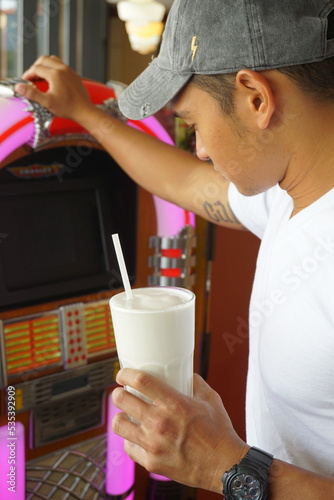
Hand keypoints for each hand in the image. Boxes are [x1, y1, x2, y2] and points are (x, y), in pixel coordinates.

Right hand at [14, 55, 92, 121]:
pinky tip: (53, 78)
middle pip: (43, 59)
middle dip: (35, 67)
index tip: (25, 81)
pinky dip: (54, 68)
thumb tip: (19, 87)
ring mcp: (69, 71)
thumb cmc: (69, 108)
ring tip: (41, 75)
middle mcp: (63, 69)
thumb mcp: (47, 102)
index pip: (36, 68)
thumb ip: (32, 93)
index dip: (28, 74)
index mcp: (55, 74)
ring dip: (45, 65)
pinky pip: (62, 65)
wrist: (84, 111)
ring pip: (53, 60)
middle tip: (31, 77)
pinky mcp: (74, 75)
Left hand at [112, 369, 247, 492]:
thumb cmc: (219, 431)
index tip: (123, 374)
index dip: (125, 374)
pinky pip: (129, 447)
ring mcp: (153, 444)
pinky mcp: (151, 462)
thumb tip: (184, 373)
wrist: (224, 466)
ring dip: (121, 416)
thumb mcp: (210, 399)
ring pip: (119, 424)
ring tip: (126, 415)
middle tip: (122, 393)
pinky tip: (137, 436)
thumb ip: (194, 383)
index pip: (140, 381)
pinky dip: (130, 440)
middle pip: (122, 400)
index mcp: (174, 404)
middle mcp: (160, 422)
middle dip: (118, 393)